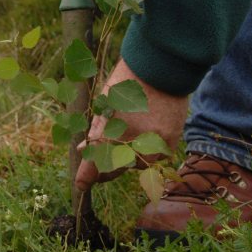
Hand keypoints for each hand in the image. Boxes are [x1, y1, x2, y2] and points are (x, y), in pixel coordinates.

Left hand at [74, 59, 187, 190]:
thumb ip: (95, 131)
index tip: (81, 185)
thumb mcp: (104, 104)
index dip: (86, 178)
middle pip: (116, 168)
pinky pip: (155, 157)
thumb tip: (84, 150)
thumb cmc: (126, 82)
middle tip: (98, 157)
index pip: (96, 166)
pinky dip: (146, 151)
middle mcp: (134, 144)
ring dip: (127, 157)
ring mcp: (154, 145)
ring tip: (124, 136)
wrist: (160, 66)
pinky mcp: (170, 141)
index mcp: (112, 134)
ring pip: (136, 165)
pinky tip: (141, 135)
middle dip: (105, 165)